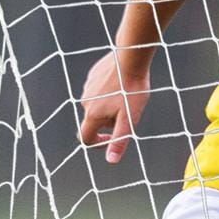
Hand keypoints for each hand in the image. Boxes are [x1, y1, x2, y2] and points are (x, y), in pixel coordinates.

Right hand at [78, 49, 151, 164]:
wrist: (131, 58)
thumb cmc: (132, 89)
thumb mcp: (129, 119)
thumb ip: (119, 140)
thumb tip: (111, 160)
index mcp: (93, 114)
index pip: (85, 138)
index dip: (97, 144)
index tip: (112, 139)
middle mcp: (86, 102)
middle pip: (94, 121)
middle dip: (109, 122)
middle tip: (128, 112)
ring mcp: (88, 87)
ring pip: (97, 105)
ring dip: (109, 107)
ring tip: (127, 97)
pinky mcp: (92, 75)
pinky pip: (99, 90)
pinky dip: (109, 92)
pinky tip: (122, 85)